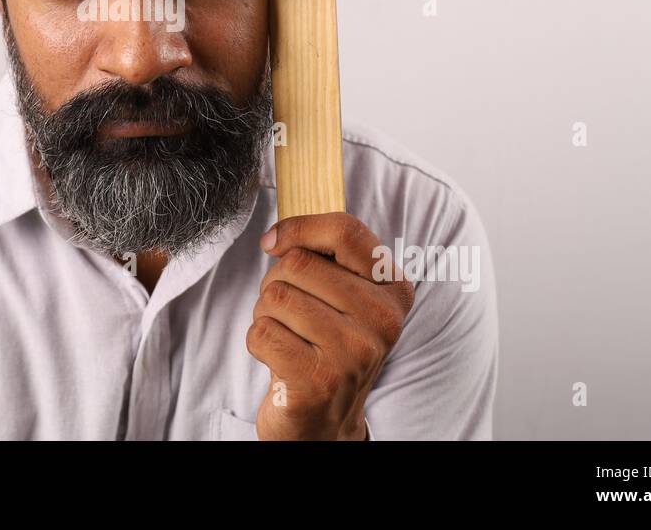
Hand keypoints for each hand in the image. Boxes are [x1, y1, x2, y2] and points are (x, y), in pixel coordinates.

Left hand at [247, 212, 414, 439]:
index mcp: (393, 290)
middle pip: (297, 263)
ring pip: (276, 295)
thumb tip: (275, 239)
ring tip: (288, 336)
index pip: (345, 231)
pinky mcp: (319, 381)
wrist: (325, 421)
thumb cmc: (325, 346)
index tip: (274, 243)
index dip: (299, 228)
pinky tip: (280, 359)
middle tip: (291, 314)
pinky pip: (262, 331)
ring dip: (265, 313)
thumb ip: (322, 256)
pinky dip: (258, 342)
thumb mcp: (341, 296)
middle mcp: (383, 320)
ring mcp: (354, 352)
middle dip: (277, 282)